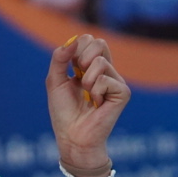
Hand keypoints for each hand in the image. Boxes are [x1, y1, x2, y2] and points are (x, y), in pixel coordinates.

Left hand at [46, 33, 128, 174]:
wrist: (72, 136)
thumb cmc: (63, 112)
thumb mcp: (55, 81)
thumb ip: (60, 58)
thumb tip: (73, 40)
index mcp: (91, 66)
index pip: (89, 40)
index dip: (76, 49)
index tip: (71, 69)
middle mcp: (106, 71)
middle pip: (100, 42)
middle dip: (82, 58)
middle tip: (79, 77)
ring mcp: (116, 81)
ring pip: (100, 62)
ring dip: (86, 81)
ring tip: (87, 96)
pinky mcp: (123, 93)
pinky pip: (106, 80)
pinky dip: (95, 92)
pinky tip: (96, 105)